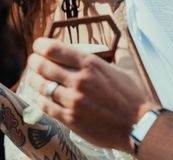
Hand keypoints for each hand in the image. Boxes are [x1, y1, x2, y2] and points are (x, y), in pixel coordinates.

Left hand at [27, 37, 154, 151]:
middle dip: (33, 61)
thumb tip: (118, 45)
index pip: (52, 48)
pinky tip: (41, 96)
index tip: (38, 47)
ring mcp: (73, 100)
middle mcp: (79, 80)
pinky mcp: (71, 119)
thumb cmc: (134, 97)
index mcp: (90, 64)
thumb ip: (117, 54)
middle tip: (33, 61)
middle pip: (41, 65)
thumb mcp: (126, 68)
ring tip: (34, 78)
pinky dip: (40, 99)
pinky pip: (45, 106)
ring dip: (33, 80)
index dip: (40, 46)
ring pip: (40, 85)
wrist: (140, 127)